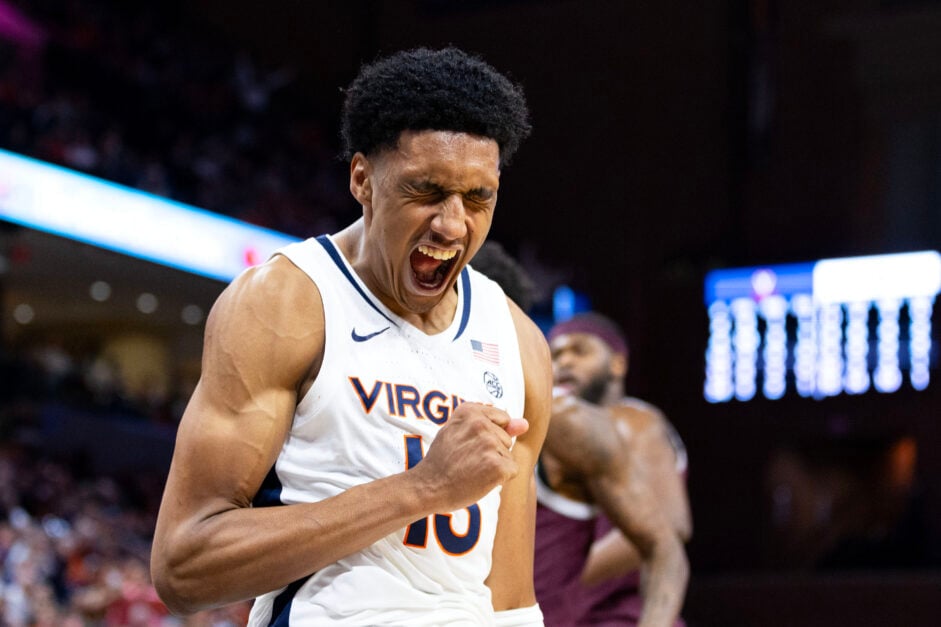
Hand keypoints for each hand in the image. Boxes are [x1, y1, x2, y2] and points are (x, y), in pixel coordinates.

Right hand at [414, 402, 528, 511]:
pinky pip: (512, 470)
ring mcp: (489, 444)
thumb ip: (495, 424)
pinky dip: (500, 479)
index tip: (467, 445)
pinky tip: (479, 480)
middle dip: (493, 451)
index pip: (502, 419)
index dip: (488, 436)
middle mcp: (480, 423)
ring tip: (470, 469)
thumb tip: (526, 423)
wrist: (428, 487)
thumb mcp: (461, 432)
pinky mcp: (497, 465)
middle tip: (466, 459)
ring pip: (508, 455)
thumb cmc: (444, 460)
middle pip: (507, 438)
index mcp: (469, 410)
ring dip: (495, 465)